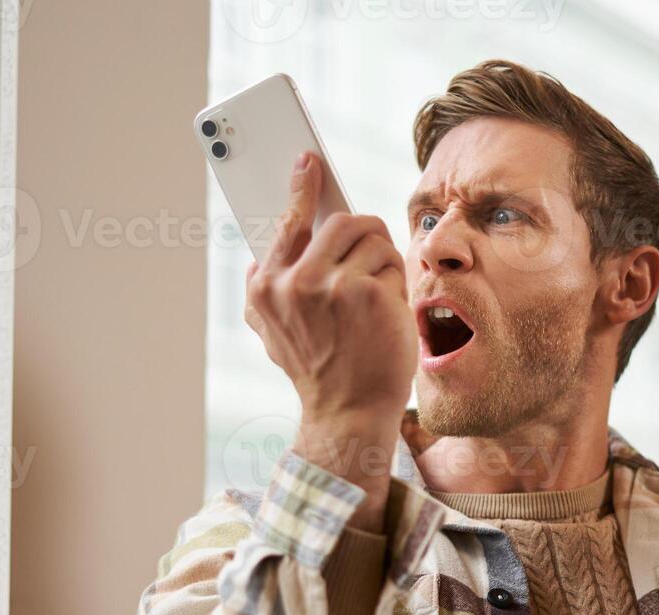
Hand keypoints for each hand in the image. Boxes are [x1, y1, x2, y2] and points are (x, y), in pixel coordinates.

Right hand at [245, 152, 416, 525]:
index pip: (287, 222)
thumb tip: (260, 255)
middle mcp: (294, 282)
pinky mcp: (369, 294)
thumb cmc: (318, 370)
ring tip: (377, 297)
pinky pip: (393, 263)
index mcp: (266, 287)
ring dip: (384, 262)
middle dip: (366, 235)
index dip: (301, 186)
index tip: (309, 160)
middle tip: (374, 254)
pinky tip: (388, 313)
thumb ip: (262, 292)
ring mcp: (332, 286)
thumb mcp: (271, 333)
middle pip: (343, 222)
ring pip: (373, 240)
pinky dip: (397, 283)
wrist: (348, 411)